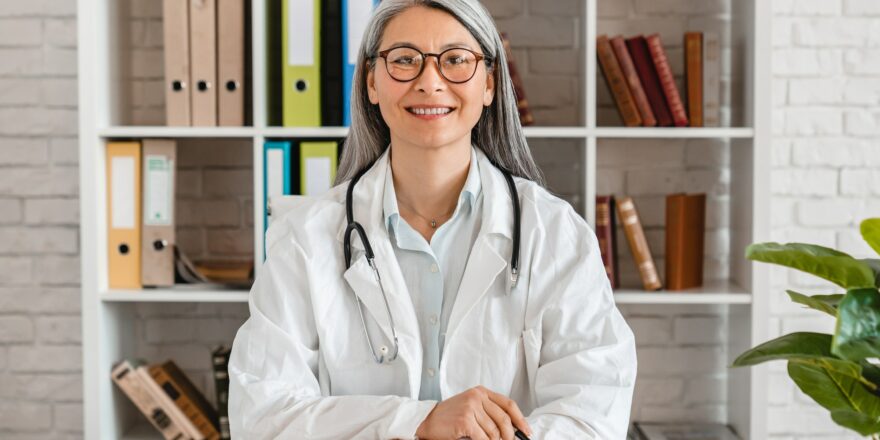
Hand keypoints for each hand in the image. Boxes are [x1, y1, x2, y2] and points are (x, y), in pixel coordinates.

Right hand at [415, 385, 531, 439]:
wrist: (427, 421)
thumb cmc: (449, 417)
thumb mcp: (471, 407)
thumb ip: (489, 412)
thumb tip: (511, 428)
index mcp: (481, 392)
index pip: (508, 404)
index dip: (520, 419)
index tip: (526, 431)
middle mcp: (477, 397)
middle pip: (504, 420)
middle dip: (509, 436)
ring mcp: (470, 408)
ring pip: (494, 432)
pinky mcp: (465, 421)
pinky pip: (483, 438)